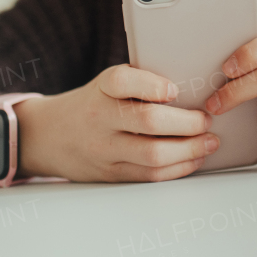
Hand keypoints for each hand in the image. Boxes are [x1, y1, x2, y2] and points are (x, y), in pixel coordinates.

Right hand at [11, 64, 218, 181]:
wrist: (47, 136)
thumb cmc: (92, 105)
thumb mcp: (106, 85)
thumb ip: (139, 83)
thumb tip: (193, 86)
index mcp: (101, 89)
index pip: (122, 81)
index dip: (152, 85)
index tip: (174, 90)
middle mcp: (100, 118)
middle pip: (148, 122)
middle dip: (188, 123)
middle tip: (207, 120)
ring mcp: (104, 149)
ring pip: (153, 155)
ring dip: (190, 150)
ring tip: (209, 142)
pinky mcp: (111, 173)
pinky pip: (150, 175)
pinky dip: (178, 168)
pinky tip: (193, 159)